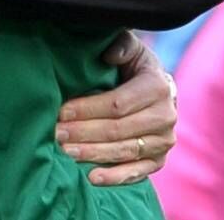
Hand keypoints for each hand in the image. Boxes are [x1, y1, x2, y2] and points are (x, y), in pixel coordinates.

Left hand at [55, 31, 177, 185]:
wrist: (157, 89)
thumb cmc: (134, 66)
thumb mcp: (131, 49)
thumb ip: (122, 45)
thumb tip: (109, 55)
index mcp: (157, 86)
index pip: (118, 103)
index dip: (88, 109)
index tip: (61, 112)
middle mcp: (166, 115)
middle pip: (119, 130)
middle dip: (84, 132)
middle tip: (57, 134)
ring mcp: (164, 141)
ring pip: (125, 151)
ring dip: (93, 154)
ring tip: (66, 153)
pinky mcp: (159, 159)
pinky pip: (137, 172)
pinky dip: (115, 177)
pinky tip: (92, 178)